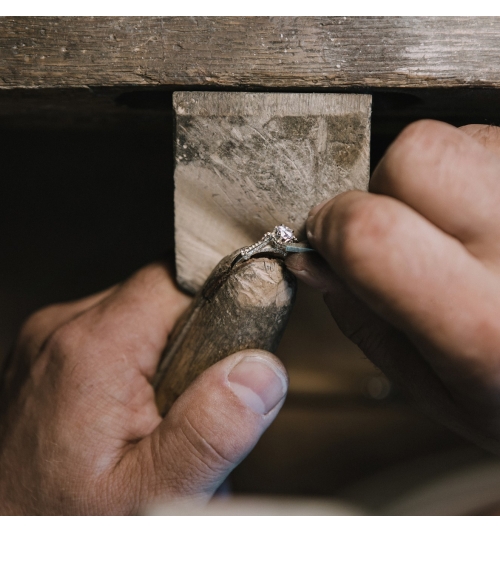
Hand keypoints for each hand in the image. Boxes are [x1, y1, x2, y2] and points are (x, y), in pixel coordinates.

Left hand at [0, 262, 286, 513]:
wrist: (5, 536)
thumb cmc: (56, 522)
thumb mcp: (146, 495)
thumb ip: (207, 433)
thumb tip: (260, 373)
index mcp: (92, 350)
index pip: (176, 285)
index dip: (214, 315)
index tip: (226, 358)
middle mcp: (62, 331)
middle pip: (158, 299)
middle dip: (190, 346)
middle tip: (184, 408)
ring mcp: (49, 341)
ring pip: (137, 318)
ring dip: (160, 358)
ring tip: (152, 418)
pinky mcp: (47, 354)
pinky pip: (110, 337)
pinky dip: (130, 367)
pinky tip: (124, 415)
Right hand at [287, 121, 499, 452]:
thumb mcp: (433, 384)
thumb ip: (363, 317)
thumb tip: (313, 258)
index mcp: (483, 326)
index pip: (373, 234)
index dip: (332, 224)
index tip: (330, 236)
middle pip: (420, 154)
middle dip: (387, 181)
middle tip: (402, 223)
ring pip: (461, 136)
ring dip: (440, 174)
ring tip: (459, 226)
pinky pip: (497, 141)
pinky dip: (479, 169)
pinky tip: (489, 218)